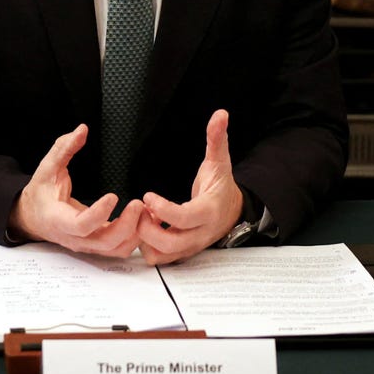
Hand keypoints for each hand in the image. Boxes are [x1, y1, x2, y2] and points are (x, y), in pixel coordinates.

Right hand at [7, 124, 143, 257]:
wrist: (33, 216)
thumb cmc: (41, 193)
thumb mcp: (47, 168)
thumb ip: (63, 148)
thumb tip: (82, 130)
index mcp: (58, 219)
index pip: (81, 225)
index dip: (99, 214)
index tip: (114, 195)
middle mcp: (74, 237)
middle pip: (104, 242)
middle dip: (126, 225)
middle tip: (139, 204)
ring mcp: (86, 244)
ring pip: (115, 249)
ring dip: (135, 234)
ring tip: (147, 212)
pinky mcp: (96, 245)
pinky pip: (118, 248)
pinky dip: (134, 237)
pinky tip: (143, 219)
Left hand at [137, 109, 242, 265]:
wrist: (232, 211)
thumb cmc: (221, 186)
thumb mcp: (220, 161)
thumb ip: (217, 138)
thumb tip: (221, 114)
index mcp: (209, 211)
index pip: (183, 218)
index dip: (161, 209)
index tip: (147, 195)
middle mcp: (200, 234)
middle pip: (170, 243)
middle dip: (147, 228)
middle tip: (140, 209)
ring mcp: (191, 246)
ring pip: (162, 255)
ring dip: (146, 238)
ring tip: (144, 217)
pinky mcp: (183, 252)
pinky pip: (161, 258)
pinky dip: (149, 246)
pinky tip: (149, 226)